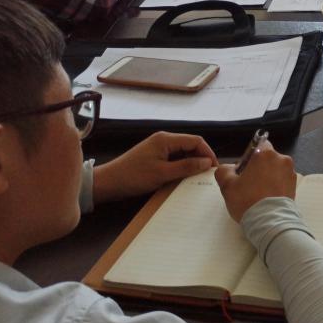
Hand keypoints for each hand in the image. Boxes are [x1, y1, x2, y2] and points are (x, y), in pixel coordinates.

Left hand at [93, 132, 217, 204]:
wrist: (108, 183)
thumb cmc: (134, 177)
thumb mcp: (162, 173)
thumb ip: (186, 166)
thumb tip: (207, 163)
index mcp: (166, 139)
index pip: (196, 140)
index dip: (208, 153)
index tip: (214, 169)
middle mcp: (164, 139)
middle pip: (190, 145)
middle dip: (201, 158)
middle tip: (207, 175)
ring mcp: (158, 147)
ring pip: (182, 152)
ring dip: (191, 163)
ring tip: (197, 177)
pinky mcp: (154, 156)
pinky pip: (174, 158)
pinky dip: (181, 166)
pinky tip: (183, 177)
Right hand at [215, 143, 297, 221]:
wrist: (270, 221)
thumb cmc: (247, 200)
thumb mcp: (227, 185)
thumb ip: (224, 171)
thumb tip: (229, 168)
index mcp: (265, 154)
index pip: (258, 144)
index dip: (250, 156)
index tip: (244, 170)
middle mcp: (282, 159)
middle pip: (268, 158)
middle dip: (259, 168)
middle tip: (249, 184)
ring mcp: (290, 172)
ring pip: (276, 169)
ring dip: (268, 177)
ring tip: (259, 194)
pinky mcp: (294, 185)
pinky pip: (282, 180)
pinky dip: (276, 185)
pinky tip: (268, 198)